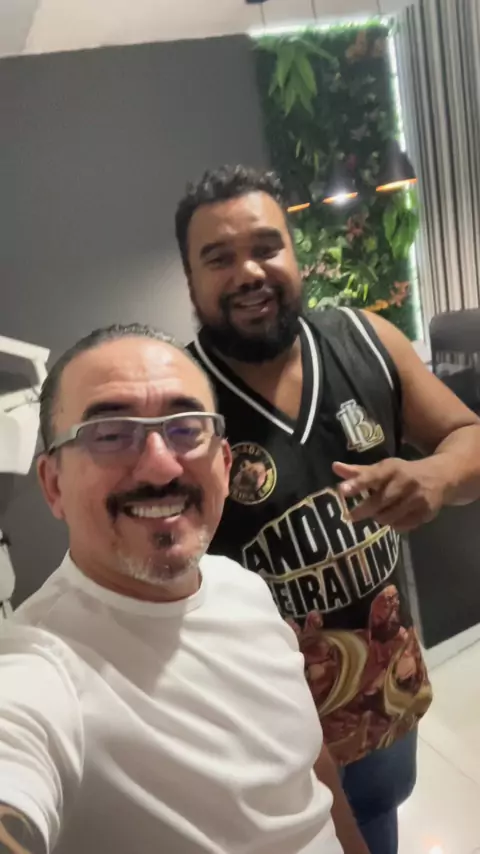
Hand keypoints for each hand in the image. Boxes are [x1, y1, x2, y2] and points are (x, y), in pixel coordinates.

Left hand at [332, 457, 447, 532]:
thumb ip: (359, 471)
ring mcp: (417, 498)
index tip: (341, 491)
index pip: (372, 476)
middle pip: (378, 502)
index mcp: (393, 468)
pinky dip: (394, 525)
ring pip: (388, 517)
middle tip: (351, 515)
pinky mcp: (426, 512)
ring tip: (377, 513)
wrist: (440, 477)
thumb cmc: (403, 472)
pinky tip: (393, 517)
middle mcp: (406, 482)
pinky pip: (402, 526)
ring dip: (379, 518)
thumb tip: (334, 467)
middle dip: (363, 510)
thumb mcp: (383, 468)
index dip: (357, 484)